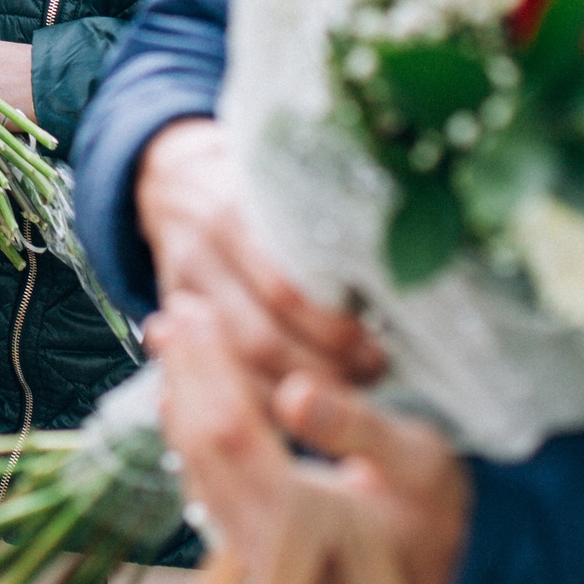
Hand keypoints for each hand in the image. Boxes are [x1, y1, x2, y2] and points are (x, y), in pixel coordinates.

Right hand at [137, 117, 384, 389]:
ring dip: (296, 391)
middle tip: (372, 376)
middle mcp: (203, 257)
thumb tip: (409, 270)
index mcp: (234, 214)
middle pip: (261, 341)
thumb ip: (327, 220)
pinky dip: (261, 397)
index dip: (336, 331)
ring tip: (345, 395)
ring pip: (239, 367)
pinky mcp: (174, 324)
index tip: (380, 349)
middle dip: (324, 372)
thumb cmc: (255, 183)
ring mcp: (182, 295)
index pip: (286, 292)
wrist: (174, 179)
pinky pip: (219, 375)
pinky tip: (299, 405)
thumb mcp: (285, 181)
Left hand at [152, 297, 469, 583]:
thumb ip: (356, 428)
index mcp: (306, 524)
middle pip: (204, 446)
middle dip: (187, 373)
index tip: (200, 312)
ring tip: (171, 338)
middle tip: (177, 311)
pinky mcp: (247, 545)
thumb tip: (294, 392)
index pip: (234, 433)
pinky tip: (178, 394)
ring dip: (180, 395)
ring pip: (195, 462)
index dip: (212, 368)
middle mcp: (266, 546)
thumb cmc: (434, 511)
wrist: (442, 574)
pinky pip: (202, 479)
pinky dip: (185, 430)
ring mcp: (251, 551)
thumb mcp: (418, 462)